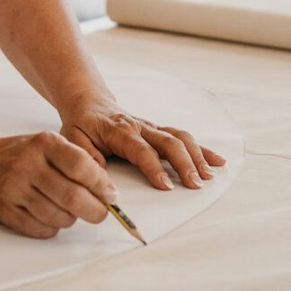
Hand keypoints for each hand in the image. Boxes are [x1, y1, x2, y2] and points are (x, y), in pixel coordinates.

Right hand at [0, 132, 114, 239]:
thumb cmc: (19, 155)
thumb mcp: (45, 145)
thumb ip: (75, 162)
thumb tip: (108, 192)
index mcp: (43, 143)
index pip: (82, 166)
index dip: (102, 185)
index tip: (111, 194)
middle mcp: (28, 164)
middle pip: (73, 197)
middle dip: (95, 210)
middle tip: (100, 212)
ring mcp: (15, 189)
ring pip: (60, 217)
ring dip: (72, 219)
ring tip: (68, 210)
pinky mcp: (6, 211)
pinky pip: (42, 229)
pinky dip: (52, 228)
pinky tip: (49, 216)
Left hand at [60, 101, 226, 190]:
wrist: (88, 104)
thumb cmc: (81, 125)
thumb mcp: (72, 140)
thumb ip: (84, 157)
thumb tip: (98, 177)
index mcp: (120, 131)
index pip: (141, 150)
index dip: (154, 168)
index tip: (166, 186)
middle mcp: (141, 127)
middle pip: (169, 142)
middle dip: (184, 163)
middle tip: (195, 185)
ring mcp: (152, 128)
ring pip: (180, 137)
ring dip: (197, 156)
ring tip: (209, 176)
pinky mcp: (159, 130)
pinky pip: (183, 137)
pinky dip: (202, 149)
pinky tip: (217, 161)